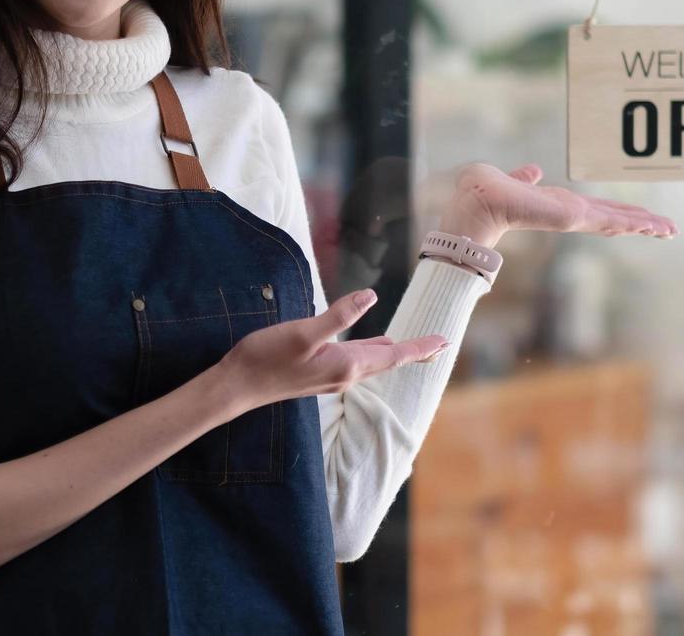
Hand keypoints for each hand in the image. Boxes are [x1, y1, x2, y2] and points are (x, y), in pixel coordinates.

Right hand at [214, 288, 449, 410]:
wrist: (237, 387)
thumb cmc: (266, 357)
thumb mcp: (303, 332)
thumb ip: (338, 315)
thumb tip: (370, 297)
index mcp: (346, 364)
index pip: (394, 355)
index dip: (420, 347)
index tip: (446, 340)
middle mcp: (344, 375)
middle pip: (388, 362)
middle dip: (415, 352)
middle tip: (440, 344)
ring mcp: (330, 377)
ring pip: (372, 363)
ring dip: (394, 354)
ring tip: (412, 347)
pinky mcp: (317, 374)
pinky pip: (356, 363)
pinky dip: (372, 353)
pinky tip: (370, 348)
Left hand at [436, 162, 676, 247]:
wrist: (477, 201)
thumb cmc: (487, 191)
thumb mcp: (512, 180)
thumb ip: (524, 178)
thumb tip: (533, 171)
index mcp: (557, 205)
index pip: (597, 209)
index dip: (620, 212)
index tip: (640, 217)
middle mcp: (569, 213)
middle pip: (615, 219)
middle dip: (642, 223)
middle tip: (669, 229)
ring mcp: (573, 218)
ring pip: (618, 222)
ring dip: (646, 225)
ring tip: (671, 230)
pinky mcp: (572, 218)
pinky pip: (609, 221)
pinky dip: (633, 223)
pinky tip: (652, 226)